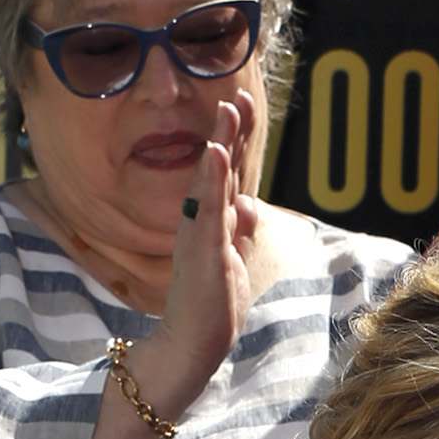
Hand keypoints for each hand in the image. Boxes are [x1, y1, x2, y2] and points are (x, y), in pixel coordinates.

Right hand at [143, 95, 262, 405]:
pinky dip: (212, 178)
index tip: (244, 105)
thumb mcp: (231, 259)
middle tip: (239, 95)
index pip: (227, 173)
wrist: (189, 344)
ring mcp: (201, 234)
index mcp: (212, 223)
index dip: (236, 138)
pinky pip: (208, 208)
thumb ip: (239, 229)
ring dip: (220, 143)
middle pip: (220, 167)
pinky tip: (216, 152)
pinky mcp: (203, 251)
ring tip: (227, 109)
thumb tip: (249, 204)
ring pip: (213, 181)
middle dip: (230, 130)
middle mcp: (202, 222)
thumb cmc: (207, 306)